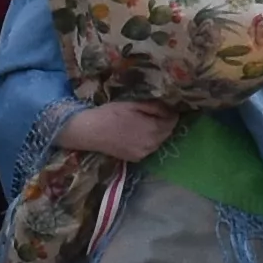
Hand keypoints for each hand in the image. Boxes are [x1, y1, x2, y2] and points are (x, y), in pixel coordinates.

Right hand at [57, 100, 174, 163]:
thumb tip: (170, 109)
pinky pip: (149, 148)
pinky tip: (138, 134)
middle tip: (157, 114)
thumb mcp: (133, 104)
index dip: (171, 113)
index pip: (172, 121)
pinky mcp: (136, 158)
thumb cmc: (110, 113)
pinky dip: (149, 141)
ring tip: (146, 123)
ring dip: (158, 132)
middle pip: (167, 132)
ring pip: (159, 141)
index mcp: (152, 129)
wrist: (90, 131)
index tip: (166, 107)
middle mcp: (151, 144)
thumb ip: (154, 107)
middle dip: (166, 123)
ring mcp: (144, 153)